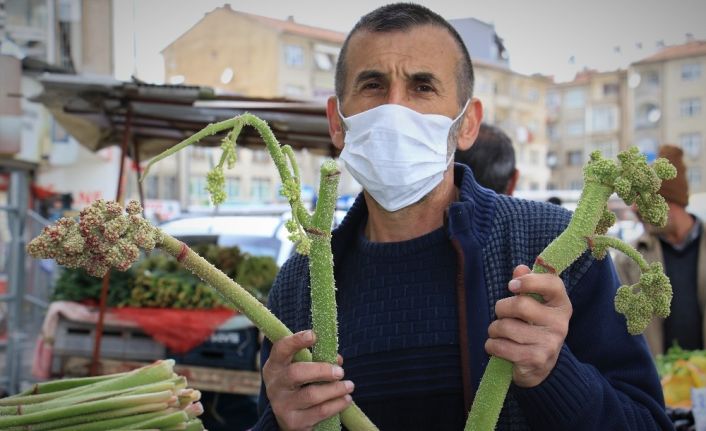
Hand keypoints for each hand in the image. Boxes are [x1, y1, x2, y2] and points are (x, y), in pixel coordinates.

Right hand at [262, 330, 353, 430]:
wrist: (290, 419)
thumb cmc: (300, 386)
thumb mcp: (303, 370)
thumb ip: (317, 360)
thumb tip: (337, 359)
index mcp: (274, 367)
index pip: (280, 349)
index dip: (296, 341)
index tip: (313, 335)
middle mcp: (274, 386)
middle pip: (296, 373)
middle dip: (321, 370)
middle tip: (340, 372)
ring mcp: (282, 406)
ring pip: (311, 395)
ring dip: (335, 389)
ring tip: (349, 385)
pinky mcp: (294, 422)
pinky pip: (320, 412)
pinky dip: (337, 404)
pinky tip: (346, 399)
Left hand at [485, 264, 572, 387]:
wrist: (540, 367)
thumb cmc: (533, 327)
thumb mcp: (534, 305)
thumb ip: (526, 285)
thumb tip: (520, 268)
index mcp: (561, 305)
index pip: (552, 283)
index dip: (529, 281)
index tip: (511, 286)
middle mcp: (560, 324)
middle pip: (520, 305)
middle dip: (501, 308)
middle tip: (501, 314)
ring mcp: (550, 343)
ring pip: (505, 327)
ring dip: (494, 330)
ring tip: (500, 334)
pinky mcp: (536, 360)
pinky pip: (500, 346)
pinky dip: (492, 346)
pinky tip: (498, 347)